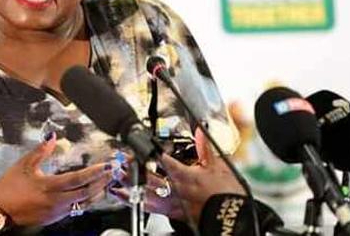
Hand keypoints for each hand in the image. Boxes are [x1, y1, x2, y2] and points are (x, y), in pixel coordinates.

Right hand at [0, 133, 111, 226]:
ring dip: (97, 193)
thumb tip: (52, 137)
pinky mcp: (54, 218)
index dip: (94, 172)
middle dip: (101, 183)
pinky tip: (91, 194)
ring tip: (107, 183)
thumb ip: (41, 151)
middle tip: (113, 173)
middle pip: (85, 193)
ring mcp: (55, 212)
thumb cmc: (10, 186)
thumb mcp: (24, 164)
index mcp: (48, 186)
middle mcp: (54, 201)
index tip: (106, 166)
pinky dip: (86, 201)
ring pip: (83, 203)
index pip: (77, 179)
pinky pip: (75, 209)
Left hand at [110, 128, 243, 220]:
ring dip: (131, 189)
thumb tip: (200, 130)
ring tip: (116, 183)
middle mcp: (177, 190)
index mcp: (187, 176)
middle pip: (150, 179)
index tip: (139, 147)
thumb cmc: (228, 195)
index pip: (165, 161)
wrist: (233, 219)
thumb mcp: (220, 167)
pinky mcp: (176, 216)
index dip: (151, 153)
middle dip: (134, 171)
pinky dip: (139, 203)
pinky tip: (129, 200)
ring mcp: (175, 204)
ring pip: (148, 196)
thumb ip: (205, 148)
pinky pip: (153, 209)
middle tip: (120, 165)